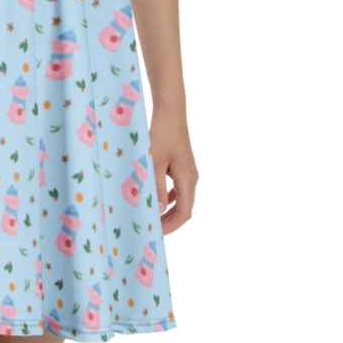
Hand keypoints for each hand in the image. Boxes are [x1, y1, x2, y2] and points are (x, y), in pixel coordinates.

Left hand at [149, 102, 199, 237]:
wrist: (170, 107)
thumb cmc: (162, 132)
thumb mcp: (155, 161)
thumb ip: (156, 187)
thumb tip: (157, 210)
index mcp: (188, 180)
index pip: (185, 214)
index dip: (172, 227)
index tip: (156, 234)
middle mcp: (192, 178)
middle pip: (185, 209)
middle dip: (170, 221)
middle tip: (150, 228)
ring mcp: (188, 170)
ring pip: (181, 198)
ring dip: (167, 209)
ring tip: (150, 215)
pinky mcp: (182, 163)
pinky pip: (177, 187)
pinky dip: (167, 195)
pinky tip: (152, 195)